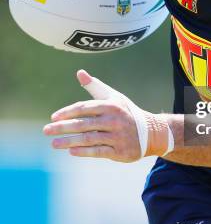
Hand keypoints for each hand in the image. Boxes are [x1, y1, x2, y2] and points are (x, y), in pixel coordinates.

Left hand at [43, 70, 165, 160]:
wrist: (151, 132)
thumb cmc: (126, 112)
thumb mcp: (113, 97)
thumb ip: (95, 86)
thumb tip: (80, 73)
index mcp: (111, 105)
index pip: (84, 108)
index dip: (67, 112)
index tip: (53, 117)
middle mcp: (114, 120)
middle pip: (83, 124)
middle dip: (63, 127)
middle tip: (46, 130)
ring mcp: (117, 136)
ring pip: (89, 139)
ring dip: (69, 141)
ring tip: (54, 143)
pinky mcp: (120, 151)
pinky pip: (98, 151)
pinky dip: (84, 151)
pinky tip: (71, 151)